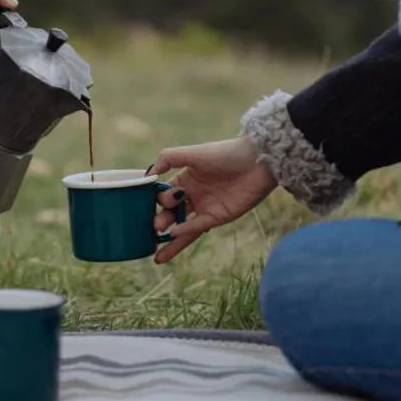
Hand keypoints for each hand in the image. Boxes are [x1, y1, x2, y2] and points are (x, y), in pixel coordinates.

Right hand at [148, 137, 277, 263]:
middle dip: (159, 219)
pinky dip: (185, 231)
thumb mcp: (193, 153)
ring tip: (153, 247)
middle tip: (153, 225)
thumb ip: (169, 158)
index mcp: (185, 179)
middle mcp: (193, 195)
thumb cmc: (225, 154)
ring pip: (182, 226)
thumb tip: (149, 174)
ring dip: (168, 238)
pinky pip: (198, 227)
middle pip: (170, 212)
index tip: (143, 204)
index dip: (154, 200)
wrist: (257, 162)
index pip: (163, 193)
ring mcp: (205, 208)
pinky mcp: (218, 217)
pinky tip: (173, 234)